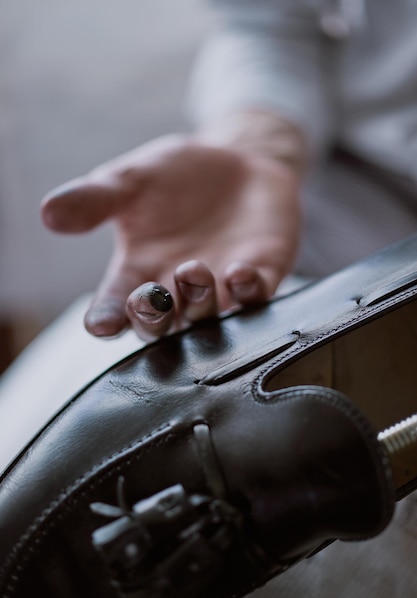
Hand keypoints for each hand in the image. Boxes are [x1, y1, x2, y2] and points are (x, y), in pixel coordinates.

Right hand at [41, 134, 300, 339]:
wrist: (236, 161)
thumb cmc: (175, 176)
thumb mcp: (131, 179)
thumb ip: (95, 199)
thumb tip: (48, 212)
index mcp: (139, 270)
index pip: (115, 305)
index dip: (107, 318)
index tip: (101, 323)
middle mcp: (176, 289)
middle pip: (160, 325)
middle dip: (153, 319)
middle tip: (150, 300)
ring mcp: (220, 287)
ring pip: (206, 317)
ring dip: (198, 301)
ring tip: (193, 269)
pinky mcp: (260, 275)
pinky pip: (255, 298)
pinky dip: (247, 290)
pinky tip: (239, 273)